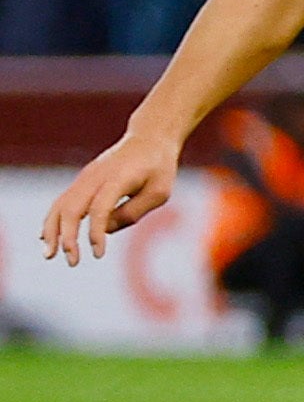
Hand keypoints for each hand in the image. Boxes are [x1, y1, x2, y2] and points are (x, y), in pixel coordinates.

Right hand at [39, 127, 184, 262]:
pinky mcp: (81, 182)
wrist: (148, 139)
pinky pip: (61, 202)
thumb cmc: (158, 168)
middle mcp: (94, 177)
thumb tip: (103, 230)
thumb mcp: (159, 192)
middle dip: (67, 237)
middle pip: (71, 208)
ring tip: (50, 255)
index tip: (98, 254)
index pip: (99, 208)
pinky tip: (47, 239)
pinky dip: (52, 221)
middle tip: (73, 262)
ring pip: (59, 206)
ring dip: (52, 231)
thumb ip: (132, 211)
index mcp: (117, 178)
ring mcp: (84, 178)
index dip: (95, 232)